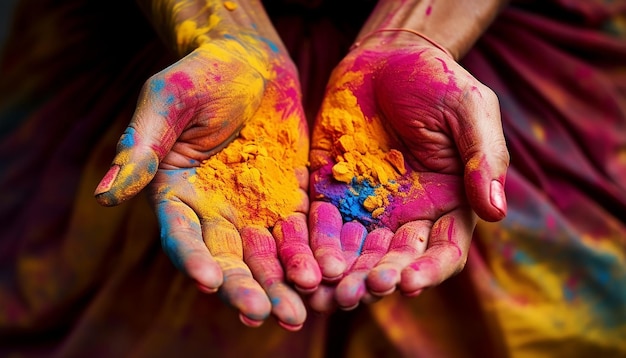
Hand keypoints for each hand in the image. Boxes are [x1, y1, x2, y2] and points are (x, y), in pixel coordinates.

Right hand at [94, 37, 320, 328]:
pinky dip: (311, 256)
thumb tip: (107, 195)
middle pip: (226, 258)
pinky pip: (300, 234)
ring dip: (280, 285)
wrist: (254, 63)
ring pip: (266, 256)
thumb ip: (143, 144)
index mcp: (176, 192)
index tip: (208, 281)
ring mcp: (253, 208)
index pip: (180, 235)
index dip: (192, 259)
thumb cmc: (204, 73)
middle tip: (263, 314)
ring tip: (297, 312)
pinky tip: (325, 276)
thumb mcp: (168, 99)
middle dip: (243, 287)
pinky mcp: (289, 200)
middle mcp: (213, 210)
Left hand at [308, 42, 508, 310]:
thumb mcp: (470, 112)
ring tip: (326, 292)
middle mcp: (407, 215)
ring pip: (356, 254)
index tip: (408, 282)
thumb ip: (482, 159)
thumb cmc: (438, 81)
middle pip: (393, 261)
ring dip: (342, 277)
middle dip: (376, 280)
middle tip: (356, 293)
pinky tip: (304, 266)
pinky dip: (313, 248)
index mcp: (448, 204)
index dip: (428, 271)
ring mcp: (366, 207)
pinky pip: (321, 226)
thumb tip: (496, 212)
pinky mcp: (331, 192)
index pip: (441, 251)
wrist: (387, 57)